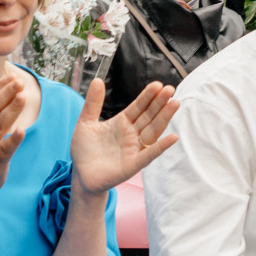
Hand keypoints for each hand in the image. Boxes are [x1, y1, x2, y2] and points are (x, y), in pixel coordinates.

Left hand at [68, 79, 178, 195]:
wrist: (81, 175)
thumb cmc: (84, 150)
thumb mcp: (86, 122)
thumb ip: (93, 103)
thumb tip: (97, 80)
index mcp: (122, 123)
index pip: (138, 107)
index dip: (147, 96)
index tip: (158, 84)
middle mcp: (131, 134)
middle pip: (149, 116)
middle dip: (160, 103)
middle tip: (170, 89)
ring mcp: (134, 149)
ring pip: (153, 131)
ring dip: (164, 118)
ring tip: (174, 103)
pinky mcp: (133, 164)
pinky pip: (150, 154)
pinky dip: (161, 146)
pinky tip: (173, 137)